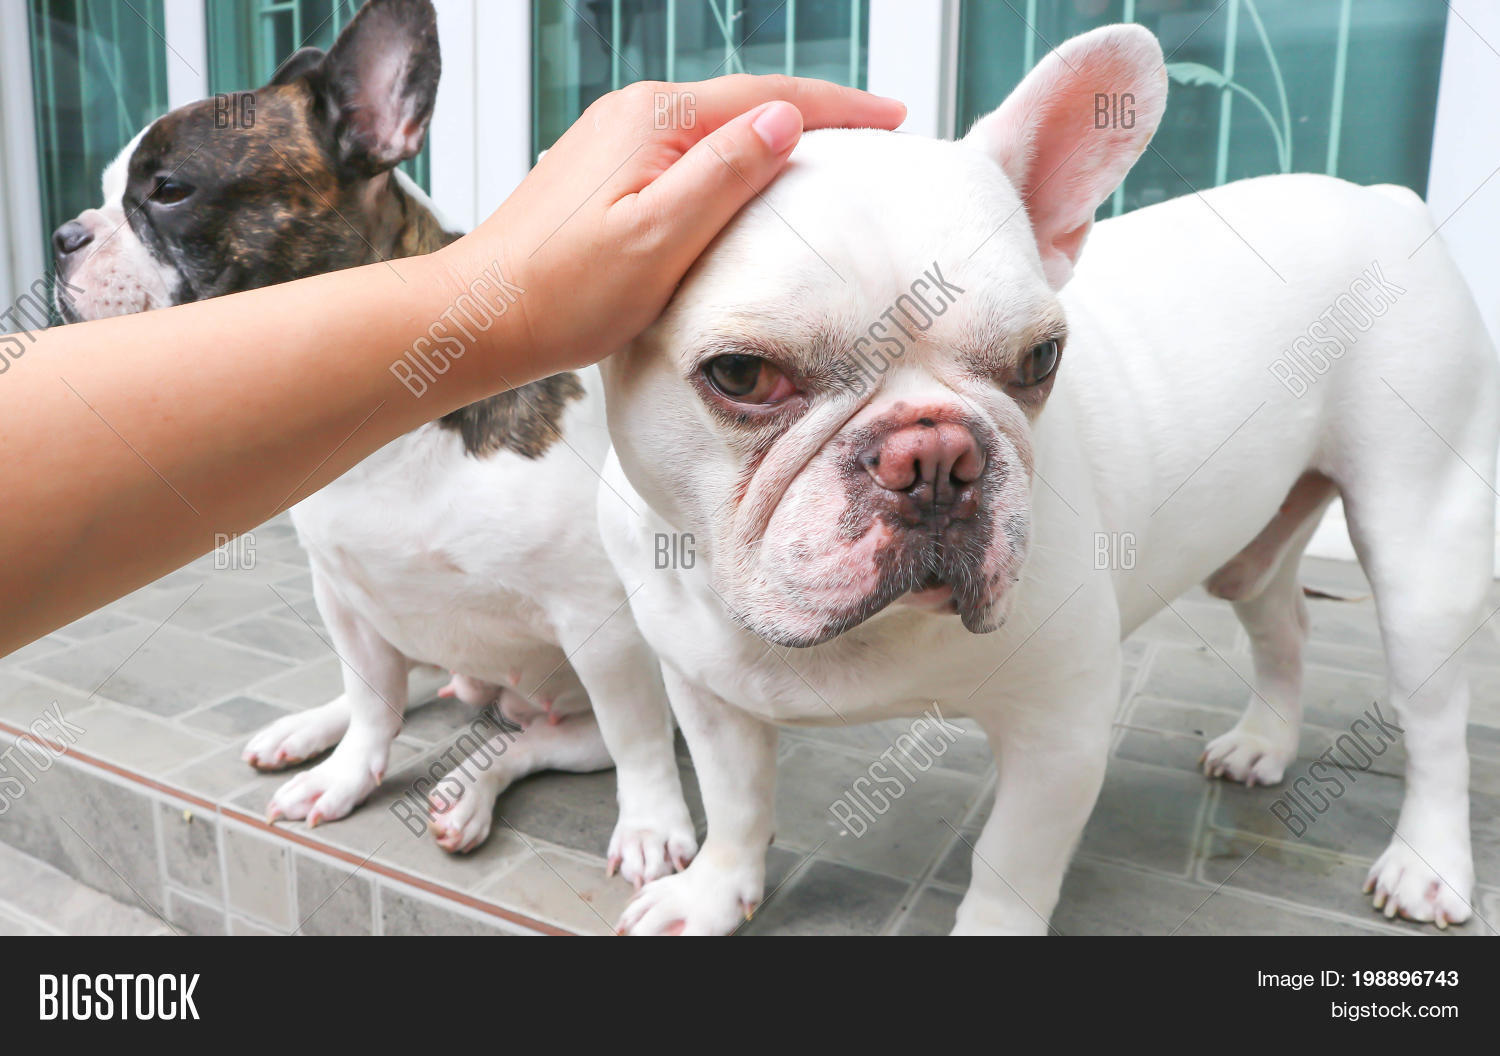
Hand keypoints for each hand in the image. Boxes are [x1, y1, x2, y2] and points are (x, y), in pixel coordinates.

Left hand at [436, 75, 905, 378]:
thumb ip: (724, 173)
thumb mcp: (660, 237)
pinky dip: (730, 159)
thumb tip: (786, 120)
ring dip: (770, 136)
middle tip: (872, 135)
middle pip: (742, 103)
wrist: (483, 315)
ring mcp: (614, 139)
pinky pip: (684, 150)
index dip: (837, 108)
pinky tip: (745, 182)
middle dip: (811, 114)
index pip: (767, 99)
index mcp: (655, 120)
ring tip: (823, 156)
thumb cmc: (566, 291)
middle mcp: (633, 113)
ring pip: (713, 126)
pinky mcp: (603, 170)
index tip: (892, 118)